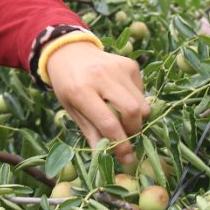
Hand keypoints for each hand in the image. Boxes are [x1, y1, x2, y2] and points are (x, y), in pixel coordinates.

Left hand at [47, 41, 148, 164]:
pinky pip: (142, 92)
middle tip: (126, 136)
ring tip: (123, 118)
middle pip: (131, 111)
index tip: (127, 158)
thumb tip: (105, 154)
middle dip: (133, 130)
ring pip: (142, 103)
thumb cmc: (67, 84)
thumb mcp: (71, 109)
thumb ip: (90, 131)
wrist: (69, 52)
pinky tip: (120, 98)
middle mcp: (101, 77)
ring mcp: (118, 68)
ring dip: (137, 118)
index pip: (108, 122)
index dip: (120, 144)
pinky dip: (136, 101)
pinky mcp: (130, 64)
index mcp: (81, 91)